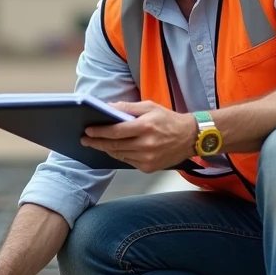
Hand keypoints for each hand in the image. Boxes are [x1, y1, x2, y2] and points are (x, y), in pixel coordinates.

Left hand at [80, 100, 196, 172]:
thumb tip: (107, 107)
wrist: (190, 137)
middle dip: (97, 142)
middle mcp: (146, 145)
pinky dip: (119, 155)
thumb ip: (127, 107)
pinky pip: (127, 161)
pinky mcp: (149, 168)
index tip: (88, 131)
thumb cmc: (168, 120)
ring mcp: (147, 158)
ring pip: (119, 154)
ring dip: (106, 149)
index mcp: (146, 127)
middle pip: (114, 145)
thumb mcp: (149, 106)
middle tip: (85, 139)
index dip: (99, 132)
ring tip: (96, 143)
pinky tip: (114, 149)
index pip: (116, 131)